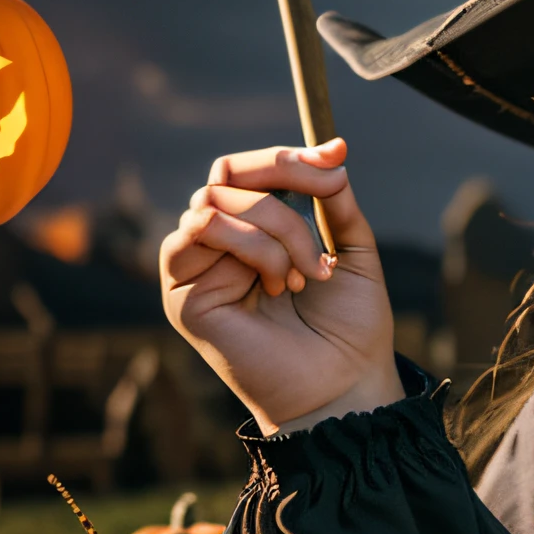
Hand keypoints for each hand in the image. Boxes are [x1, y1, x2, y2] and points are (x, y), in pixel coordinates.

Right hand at [159, 137, 403, 434]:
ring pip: (214, 201)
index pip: (249, 169)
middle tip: (329, 205)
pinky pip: (200, 232)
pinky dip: (252, 248)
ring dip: (276, 227)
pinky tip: (279, 286)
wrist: (343, 384)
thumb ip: (336, 200)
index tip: (338, 153)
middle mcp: (219, 245)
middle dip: (286, 180)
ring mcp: (196, 269)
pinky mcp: (181, 296)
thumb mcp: (352, 248)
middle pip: (227, 174)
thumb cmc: (349, 326)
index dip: (290, 155)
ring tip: (307, 274)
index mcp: (255, 231)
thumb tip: (332, 149)